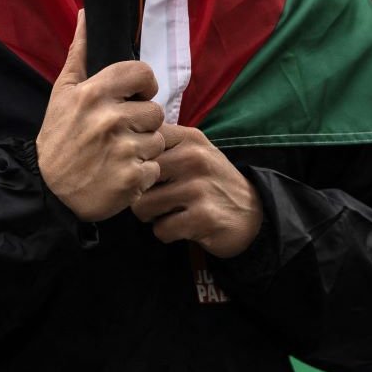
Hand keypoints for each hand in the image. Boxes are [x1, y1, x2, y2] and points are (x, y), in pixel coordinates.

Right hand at [35, 13, 166, 222]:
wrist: (48, 189)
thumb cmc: (58, 137)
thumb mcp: (63, 91)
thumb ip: (79, 52)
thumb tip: (86, 14)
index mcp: (94, 93)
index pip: (143, 74)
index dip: (143, 86)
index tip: (134, 97)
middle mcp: (110, 118)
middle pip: (155, 110)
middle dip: (142, 122)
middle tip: (121, 132)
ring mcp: (123, 150)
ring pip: (158, 140)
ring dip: (143, 148)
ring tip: (119, 154)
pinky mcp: (132, 178)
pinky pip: (155, 168)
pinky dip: (142, 174)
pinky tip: (121, 173)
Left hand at [133, 124, 261, 258]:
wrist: (252, 215)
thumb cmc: (211, 182)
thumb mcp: (194, 152)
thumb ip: (162, 145)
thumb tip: (119, 147)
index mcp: (189, 138)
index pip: (140, 143)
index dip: (133, 163)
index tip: (144, 174)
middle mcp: (194, 158)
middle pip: (135, 178)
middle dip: (139, 194)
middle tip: (155, 199)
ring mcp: (199, 188)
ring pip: (143, 207)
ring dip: (151, 216)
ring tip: (168, 212)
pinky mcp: (202, 217)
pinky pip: (161, 230)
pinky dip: (166, 233)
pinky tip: (181, 226)